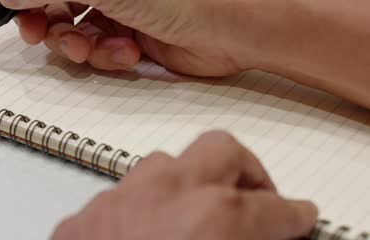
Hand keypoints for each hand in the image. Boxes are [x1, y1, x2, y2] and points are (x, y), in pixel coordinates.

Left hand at [51, 131, 317, 239]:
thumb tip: (254, 235)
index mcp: (216, 217)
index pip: (275, 208)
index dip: (295, 215)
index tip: (300, 218)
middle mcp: (168, 193)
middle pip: (222, 151)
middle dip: (248, 173)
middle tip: (258, 202)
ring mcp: (120, 198)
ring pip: (165, 165)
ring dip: (190, 183)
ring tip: (200, 215)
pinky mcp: (82, 217)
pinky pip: (121, 196)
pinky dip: (143, 209)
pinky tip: (144, 239)